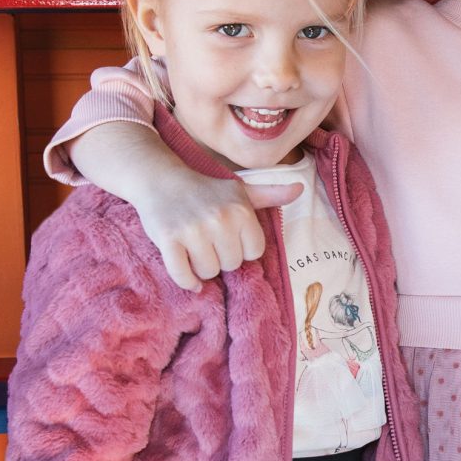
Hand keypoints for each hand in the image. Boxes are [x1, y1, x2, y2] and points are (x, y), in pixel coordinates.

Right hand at [136, 170, 302, 289]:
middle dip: (220, 257)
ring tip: (194, 247)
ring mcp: (193, 230)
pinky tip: (187, 271)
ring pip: (208, 273)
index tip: (227, 235)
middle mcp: (219, 219)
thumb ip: (270, 195)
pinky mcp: (169, 239)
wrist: (161, 180)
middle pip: (231, 265)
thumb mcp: (239, 190)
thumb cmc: (205, 190)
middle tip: (207, 239)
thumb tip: (300, 189)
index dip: (240, 248)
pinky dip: (186, 280)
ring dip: (201, 267)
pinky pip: (183, 276)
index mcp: (240, 209)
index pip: (253, 253)